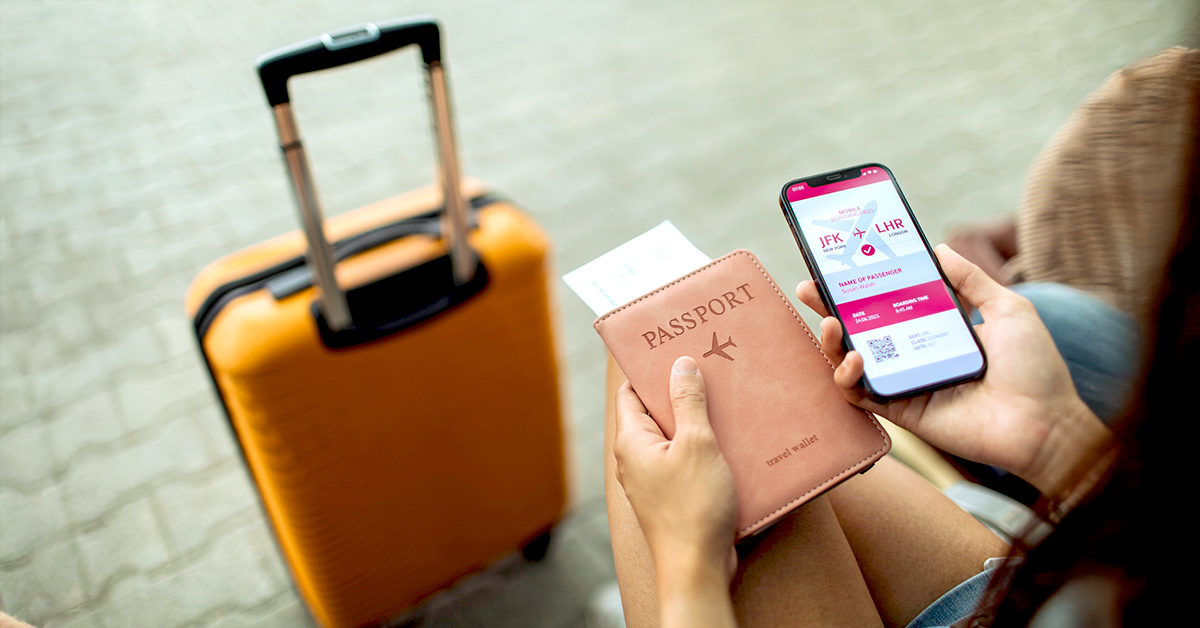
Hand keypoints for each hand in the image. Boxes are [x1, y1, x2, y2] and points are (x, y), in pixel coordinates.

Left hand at [613, 356, 737, 583]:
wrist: (697, 569)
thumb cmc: (693, 508)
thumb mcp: (697, 445)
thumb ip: (688, 402)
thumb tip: (679, 365)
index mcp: (631, 442)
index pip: (631, 392)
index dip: (650, 369)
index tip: (673, 350)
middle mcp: (636, 459)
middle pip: (654, 413)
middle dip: (679, 392)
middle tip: (707, 369)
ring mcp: (653, 479)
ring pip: (673, 437)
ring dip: (696, 421)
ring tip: (723, 401)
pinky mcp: (673, 496)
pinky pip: (685, 461)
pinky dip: (703, 447)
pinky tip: (730, 441)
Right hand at [796, 244, 1109, 495]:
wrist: (1046, 423)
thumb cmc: (1035, 368)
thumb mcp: (1007, 309)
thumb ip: (971, 280)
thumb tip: (938, 248)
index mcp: (935, 330)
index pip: (888, 303)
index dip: (861, 286)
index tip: (840, 265)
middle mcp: (914, 355)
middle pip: (859, 329)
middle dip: (829, 308)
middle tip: (809, 288)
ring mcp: (905, 383)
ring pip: (850, 362)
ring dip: (831, 343)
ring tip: (831, 324)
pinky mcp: (902, 411)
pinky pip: (861, 396)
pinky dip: (848, 379)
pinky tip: (853, 359)